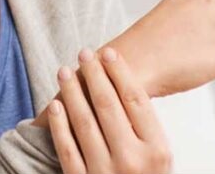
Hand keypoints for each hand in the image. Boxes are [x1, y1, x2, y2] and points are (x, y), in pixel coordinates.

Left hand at [47, 47, 171, 173]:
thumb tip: (120, 84)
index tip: (108, 52)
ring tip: (64, 71)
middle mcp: (133, 160)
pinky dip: (59, 124)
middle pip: (108, 105)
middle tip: (83, 53)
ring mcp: (105, 172)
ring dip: (71, 92)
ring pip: (83, 122)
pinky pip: (66, 147)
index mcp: (158, 150)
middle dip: (93, 74)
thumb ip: (144, 130)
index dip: (119, 72)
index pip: (135, 100)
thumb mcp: (158, 158)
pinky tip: (55, 105)